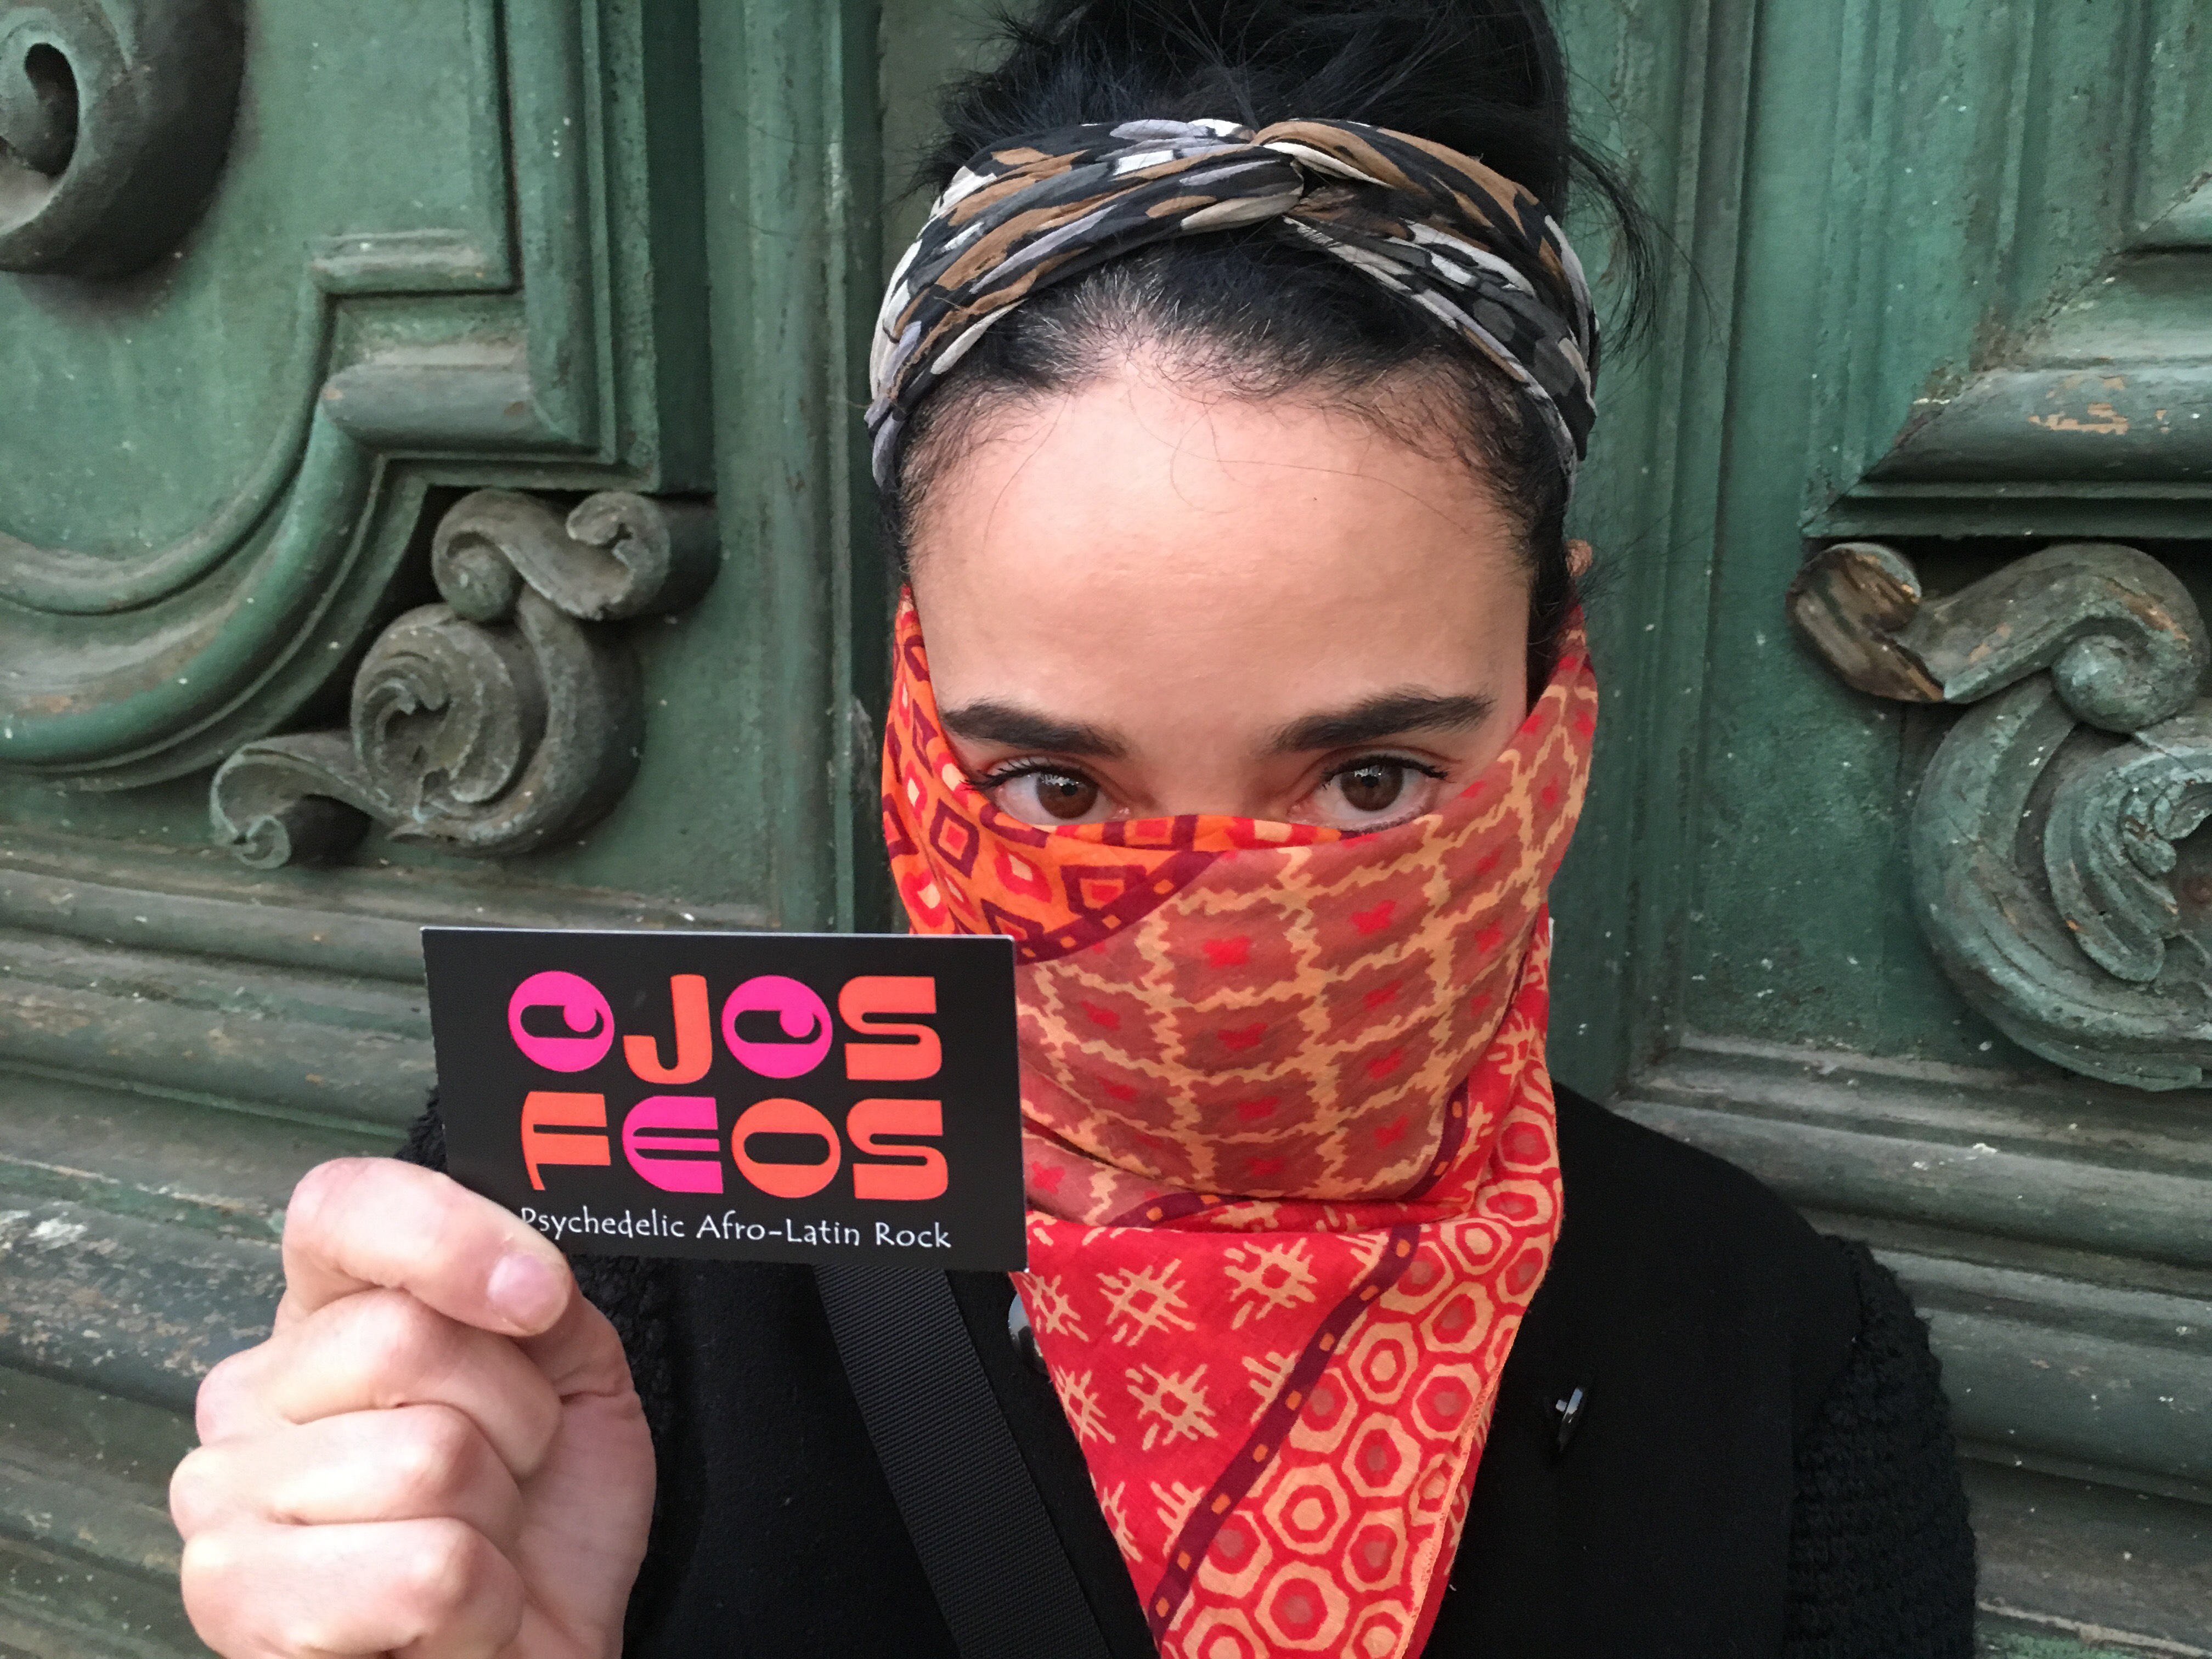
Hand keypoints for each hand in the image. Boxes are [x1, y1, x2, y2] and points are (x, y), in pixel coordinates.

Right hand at [172, 1158, 654, 1657]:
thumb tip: (523, 1275)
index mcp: (325, 1320)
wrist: (537, 1655)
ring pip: (425, 1458)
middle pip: (405, 1337)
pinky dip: (480, 1598)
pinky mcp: (235, 1603)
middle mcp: (250, 1396)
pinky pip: (421, 1569)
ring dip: (497, 1517)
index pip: (339, 1207)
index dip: (445, 1236)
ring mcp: (223, 1498)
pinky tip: (453, 1617)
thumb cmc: (542, 1525)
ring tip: (478, 1550)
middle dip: (513, 1419)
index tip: (538, 1298)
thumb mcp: (570, 1380)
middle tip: (508, 1478)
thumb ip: (540, 1300)